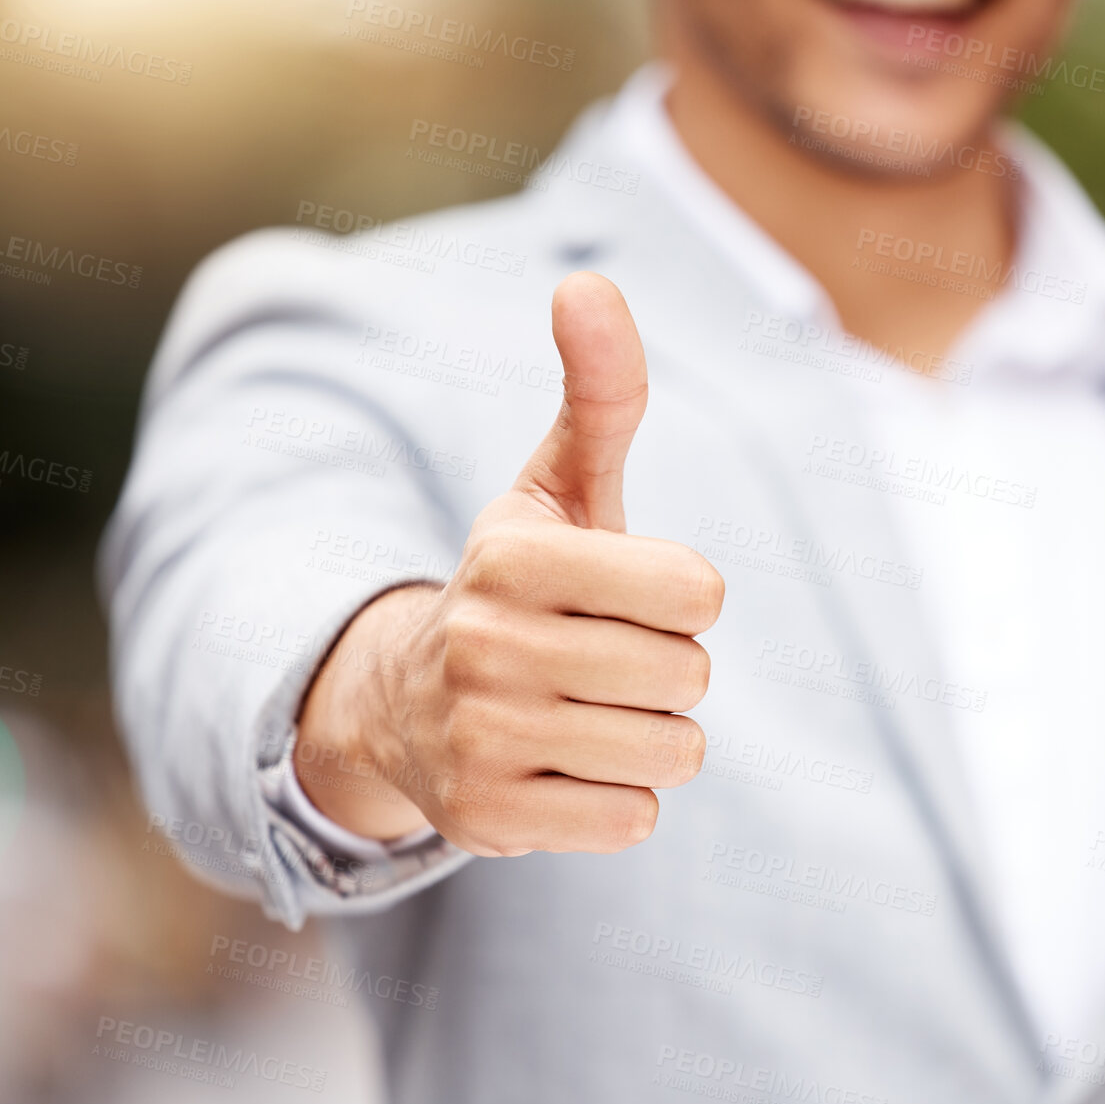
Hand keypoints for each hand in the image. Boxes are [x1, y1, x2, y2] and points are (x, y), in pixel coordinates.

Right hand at [293, 272, 723, 854]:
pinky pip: (633, 818)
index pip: (697, 592)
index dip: (686, 597)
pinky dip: (620, 798)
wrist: (407, 707)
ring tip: (588, 713)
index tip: (633, 597)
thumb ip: (598, 394)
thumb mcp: (557, 489)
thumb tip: (588, 281)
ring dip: (653, 736)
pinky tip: (565, 767)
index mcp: (512, 557)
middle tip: (607, 661)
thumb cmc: (522, 587)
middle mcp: (485, 646)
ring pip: (671, 752)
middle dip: (672, 671)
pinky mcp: (488, 822)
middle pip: (689, 676)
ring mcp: (480, 740)